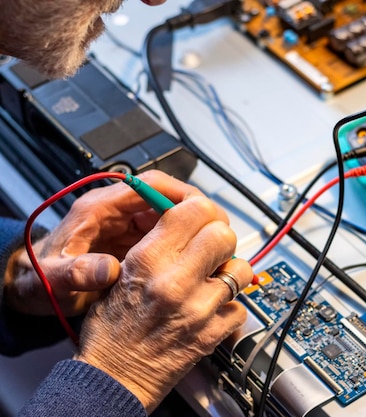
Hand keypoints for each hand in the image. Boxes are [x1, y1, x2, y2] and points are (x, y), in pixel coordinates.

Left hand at [3, 171, 197, 315]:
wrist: (32, 286)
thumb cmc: (39, 277)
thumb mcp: (54, 278)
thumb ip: (77, 272)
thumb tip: (108, 269)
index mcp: (100, 208)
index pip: (150, 184)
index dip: (181, 193)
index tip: (203, 210)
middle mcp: (118, 211)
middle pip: (168, 197)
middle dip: (196, 211)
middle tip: (219, 230)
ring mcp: (128, 225)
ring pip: (172, 216)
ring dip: (194, 228)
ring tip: (213, 247)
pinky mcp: (134, 240)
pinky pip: (167, 234)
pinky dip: (184, 243)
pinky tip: (196, 260)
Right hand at [73, 188, 252, 411]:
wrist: (113, 378)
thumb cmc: (112, 329)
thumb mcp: (121, 273)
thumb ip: (156, 244)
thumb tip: (186, 219)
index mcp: (149, 259)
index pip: (195, 209)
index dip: (202, 211)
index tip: (202, 218)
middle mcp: (176, 281)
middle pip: (224, 234)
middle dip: (220, 238)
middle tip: (211, 249)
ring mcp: (198, 309)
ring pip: (241, 269)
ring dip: (231, 272)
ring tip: (214, 280)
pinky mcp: (213, 334)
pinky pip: (240, 306)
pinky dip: (230, 308)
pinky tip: (212, 309)